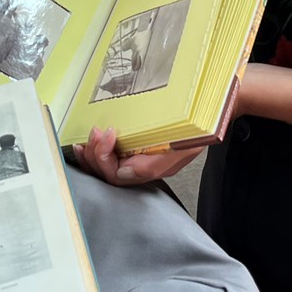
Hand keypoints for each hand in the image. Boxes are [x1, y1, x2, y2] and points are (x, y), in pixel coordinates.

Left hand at [72, 125, 203, 186]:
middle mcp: (140, 167)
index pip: (117, 175)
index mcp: (151, 170)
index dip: (106, 157)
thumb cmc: (196, 131)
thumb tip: (125, 172)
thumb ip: (154, 164)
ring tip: (91, 135)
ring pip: (104, 166)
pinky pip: (108, 154)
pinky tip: (88, 141)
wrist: (203, 116)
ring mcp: (134, 157)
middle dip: (96, 154)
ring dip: (92, 152)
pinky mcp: (131, 146)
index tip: (109, 134)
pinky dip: (95, 149)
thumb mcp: (183, 146)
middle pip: (106, 172)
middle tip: (96, 132)